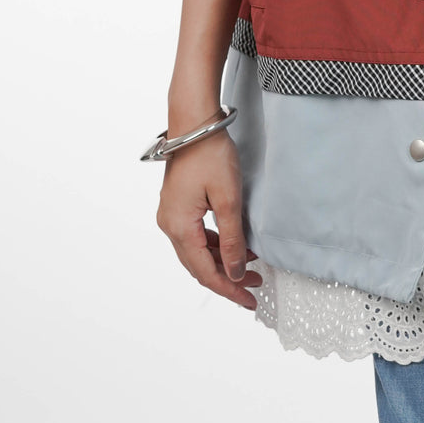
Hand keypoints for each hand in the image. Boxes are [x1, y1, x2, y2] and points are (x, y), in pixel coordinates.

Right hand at [155, 131, 260, 310]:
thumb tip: (236, 272)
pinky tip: (234, 246)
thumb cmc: (211, 155)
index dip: (228, 289)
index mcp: (178, 227)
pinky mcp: (177, 205)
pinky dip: (215, 245)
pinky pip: (195, 236)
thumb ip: (232, 240)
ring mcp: (171, 215)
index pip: (205, 272)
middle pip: (198, 265)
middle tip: (255, 287)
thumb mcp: (228, 199)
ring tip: (251, 267)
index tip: (249, 300)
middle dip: (227, 279)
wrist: (195, 122)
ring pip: (197, 252)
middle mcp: (169, 225)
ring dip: (222, 262)